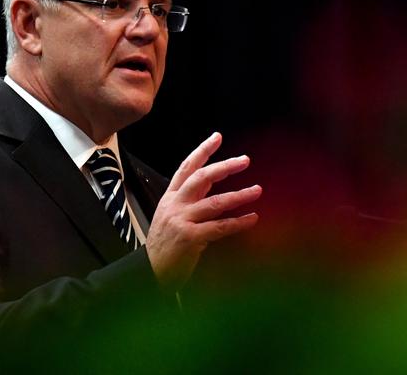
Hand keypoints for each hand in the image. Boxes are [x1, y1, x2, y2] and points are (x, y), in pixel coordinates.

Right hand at [146, 132, 261, 289]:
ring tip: (256, 190)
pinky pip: (220, 227)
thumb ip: (190, 200)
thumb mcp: (171, 215)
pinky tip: (252, 218)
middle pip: (201, 178)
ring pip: (215, 202)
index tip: (217, 137)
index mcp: (171, 197)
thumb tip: (213, 183)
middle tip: (244, 160)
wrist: (150, 270)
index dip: (202, 151)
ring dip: (239, 195)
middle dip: (224, 167)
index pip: (187, 167)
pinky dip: (238, 222)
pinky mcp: (190, 237)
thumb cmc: (164, 244)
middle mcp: (175, 205)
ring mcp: (182, 220)